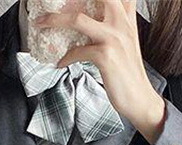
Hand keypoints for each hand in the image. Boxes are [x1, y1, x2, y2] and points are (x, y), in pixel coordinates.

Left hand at [34, 0, 166, 142]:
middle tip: (53, 2)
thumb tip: (94, 15)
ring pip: (78, 19)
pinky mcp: (105, 56)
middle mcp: (120, 22)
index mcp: (125, 16)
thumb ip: (118, 21)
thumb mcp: (127, 39)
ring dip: (54, 20)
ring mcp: (113, 38)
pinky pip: (77, 51)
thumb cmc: (129, 71)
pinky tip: (60, 63)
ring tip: (41, 23)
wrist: (140, 98)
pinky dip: (65, 57)